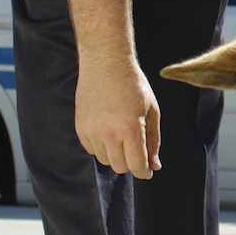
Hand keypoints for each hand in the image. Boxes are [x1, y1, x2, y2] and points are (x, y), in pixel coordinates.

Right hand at [75, 60, 161, 177]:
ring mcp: (91, 130)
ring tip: (122, 134)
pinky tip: (108, 129)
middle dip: (131, 162)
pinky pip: (91, 150)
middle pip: (120, 167)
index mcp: (130, 127)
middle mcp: (108, 132)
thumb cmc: (133, 84)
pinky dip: (101, 146)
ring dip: (116, 154)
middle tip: (137, 148)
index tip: (147, 170)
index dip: (144, 171)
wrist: (106, 63)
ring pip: (105, 160)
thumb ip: (154, 140)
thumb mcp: (152, 110)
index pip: (136, 165)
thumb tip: (155, 165)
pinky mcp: (80, 127)